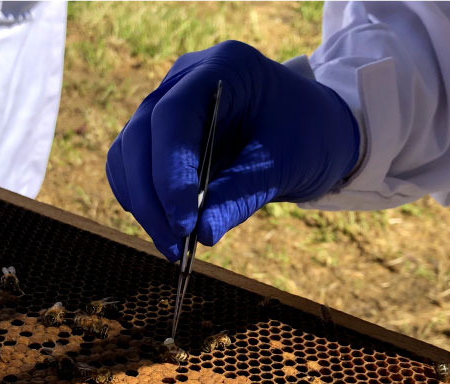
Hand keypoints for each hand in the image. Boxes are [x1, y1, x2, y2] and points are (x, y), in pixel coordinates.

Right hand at [106, 40, 359, 260]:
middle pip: (141, 135)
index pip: (173, 115)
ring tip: (174, 248)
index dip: (169, 172)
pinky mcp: (164, 136)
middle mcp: (186, 81)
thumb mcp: (285, 166)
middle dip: (151, 197)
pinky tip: (167, 230)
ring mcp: (169, 105)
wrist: (320, 129)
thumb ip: (240, 195)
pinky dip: (144, 200)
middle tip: (174, 248)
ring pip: (129, 153)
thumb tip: (200, 235)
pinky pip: (134, 167)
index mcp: (223, 68)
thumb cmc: (310, 137)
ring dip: (143, 204)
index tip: (182, 223)